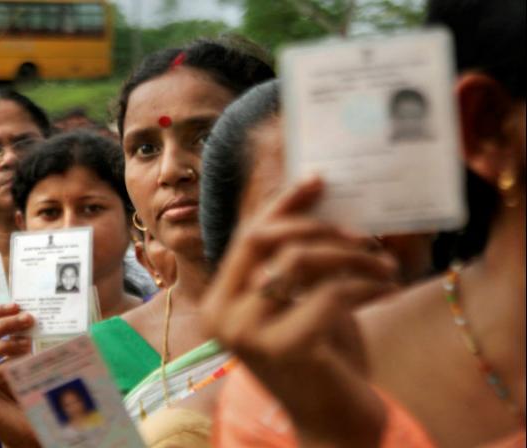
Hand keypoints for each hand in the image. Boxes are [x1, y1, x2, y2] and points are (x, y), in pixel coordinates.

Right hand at [0, 304, 39, 446]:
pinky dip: (4, 367)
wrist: (21, 432)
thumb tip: (23, 314)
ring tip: (27, 342)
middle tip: (26, 319)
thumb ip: (10, 342)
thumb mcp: (11, 363)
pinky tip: (22, 362)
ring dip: (1, 345)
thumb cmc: (17, 394)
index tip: (15, 305)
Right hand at [200, 177, 397, 445]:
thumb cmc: (321, 359)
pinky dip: (368, 284)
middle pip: (264, 239)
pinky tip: (388, 288)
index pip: (247, 236)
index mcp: (221, 301)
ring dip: (352, 255)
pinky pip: (331, 292)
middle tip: (362, 234)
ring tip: (384, 264)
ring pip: (298, 260)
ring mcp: (250, 334)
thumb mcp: (303, 302)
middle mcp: (224, 316)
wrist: (334, 424)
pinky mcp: (286, 348)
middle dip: (318, 226)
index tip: (318, 179)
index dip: (282, 204)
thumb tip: (319, 199)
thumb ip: (298, 261)